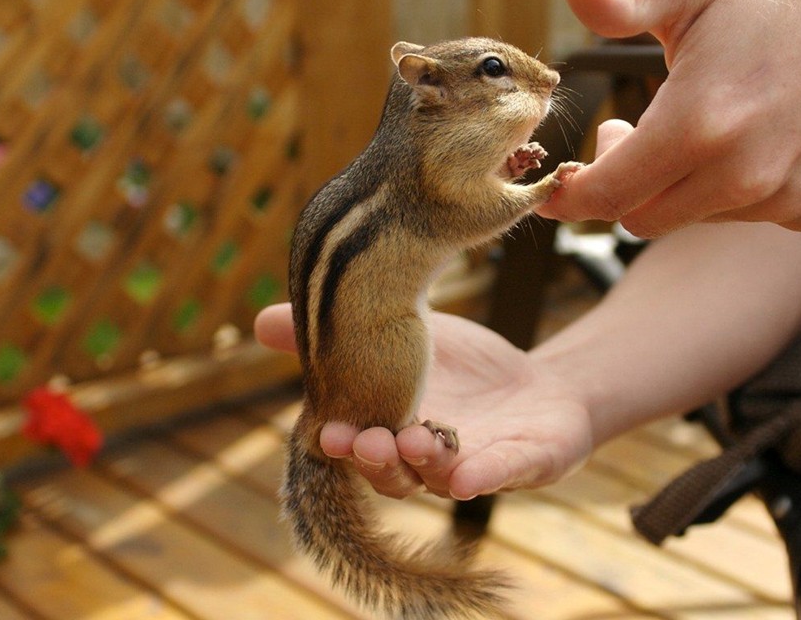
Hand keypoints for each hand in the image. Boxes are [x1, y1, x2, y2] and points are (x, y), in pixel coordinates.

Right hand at [254, 304, 593, 499]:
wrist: (541, 387)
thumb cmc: (463, 368)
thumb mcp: (399, 333)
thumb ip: (341, 331)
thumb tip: (259, 321)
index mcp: (389, 431)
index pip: (358, 444)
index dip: (340, 442)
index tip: (323, 430)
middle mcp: (423, 462)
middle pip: (392, 472)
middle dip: (374, 458)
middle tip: (360, 440)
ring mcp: (471, 467)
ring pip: (439, 477)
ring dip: (422, 462)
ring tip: (412, 437)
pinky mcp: (521, 467)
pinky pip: (499, 477)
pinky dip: (482, 478)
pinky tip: (468, 479)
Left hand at [544, 0, 800, 234]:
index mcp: (697, 124)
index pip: (607, 196)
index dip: (571, 196)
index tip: (559, 183)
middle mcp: (742, 174)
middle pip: (642, 217)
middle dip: (621, 184)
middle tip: (629, 132)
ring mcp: (783, 196)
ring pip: (693, 217)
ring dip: (680, 184)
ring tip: (698, 122)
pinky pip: (745, 216)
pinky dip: (731, 189)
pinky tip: (748, 137)